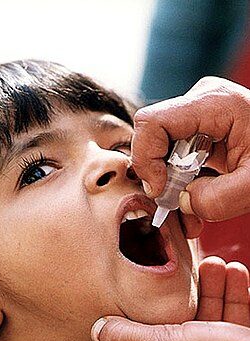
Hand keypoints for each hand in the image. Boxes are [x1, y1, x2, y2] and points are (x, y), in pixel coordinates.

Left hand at [91, 257, 249, 340]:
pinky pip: (237, 324)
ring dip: (217, 288)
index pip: (156, 339)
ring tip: (218, 263)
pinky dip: (236, 298)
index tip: (163, 282)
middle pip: (189, 324)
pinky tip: (236, 275)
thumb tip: (97, 331)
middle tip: (199, 264)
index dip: (160, 308)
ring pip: (215, 319)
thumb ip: (129, 339)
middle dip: (196, 290)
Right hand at [131, 76, 249, 220]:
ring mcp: (199, 115)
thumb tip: (182, 201)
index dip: (146, 158)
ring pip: (162, 152)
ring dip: (169, 185)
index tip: (159, 190)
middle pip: (153, 139)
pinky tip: (192, 202)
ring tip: (187, 214)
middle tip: (174, 206)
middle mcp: (201, 103)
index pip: (152, 123)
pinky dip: (179, 182)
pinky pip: (175, 156)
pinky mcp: (200, 130)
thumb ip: (217, 199)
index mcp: (215, 104)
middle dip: (159, 177)